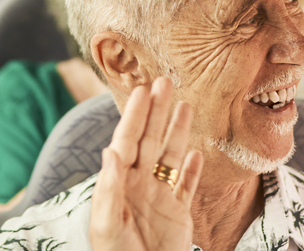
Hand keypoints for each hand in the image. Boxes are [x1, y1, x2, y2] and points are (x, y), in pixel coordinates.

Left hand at [91, 77, 201, 250]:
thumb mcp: (107, 222)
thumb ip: (110, 186)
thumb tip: (110, 149)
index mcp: (119, 184)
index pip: (127, 142)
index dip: (134, 116)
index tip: (141, 89)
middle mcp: (139, 186)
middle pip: (150, 140)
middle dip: (157, 112)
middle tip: (165, 82)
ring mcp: (159, 198)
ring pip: (170, 157)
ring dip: (177, 131)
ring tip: (185, 105)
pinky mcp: (177, 215)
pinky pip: (186, 186)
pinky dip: (192, 169)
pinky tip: (197, 152)